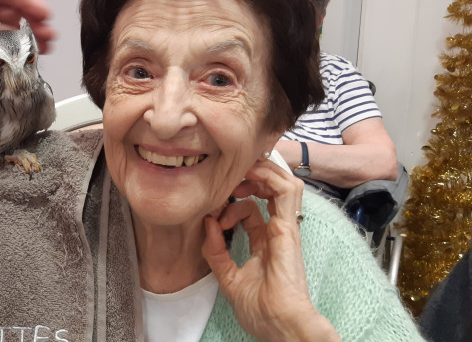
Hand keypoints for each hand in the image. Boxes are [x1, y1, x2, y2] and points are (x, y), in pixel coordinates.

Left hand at [201, 158, 339, 340]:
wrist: (279, 325)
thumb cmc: (261, 310)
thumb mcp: (227, 278)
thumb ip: (215, 251)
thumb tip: (207, 223)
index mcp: (265, 243)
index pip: (250, 210)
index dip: (230, 206)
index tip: (213, 217)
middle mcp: (277, 232)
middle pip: (269, 191)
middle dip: (248, 178)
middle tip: (228, 181)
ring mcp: (285, 228)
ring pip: (283, 183)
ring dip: (261, 171)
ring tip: (240, 174)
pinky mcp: (288, 228)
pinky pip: (287, 192)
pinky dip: (270, 176)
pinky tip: (251, 177)